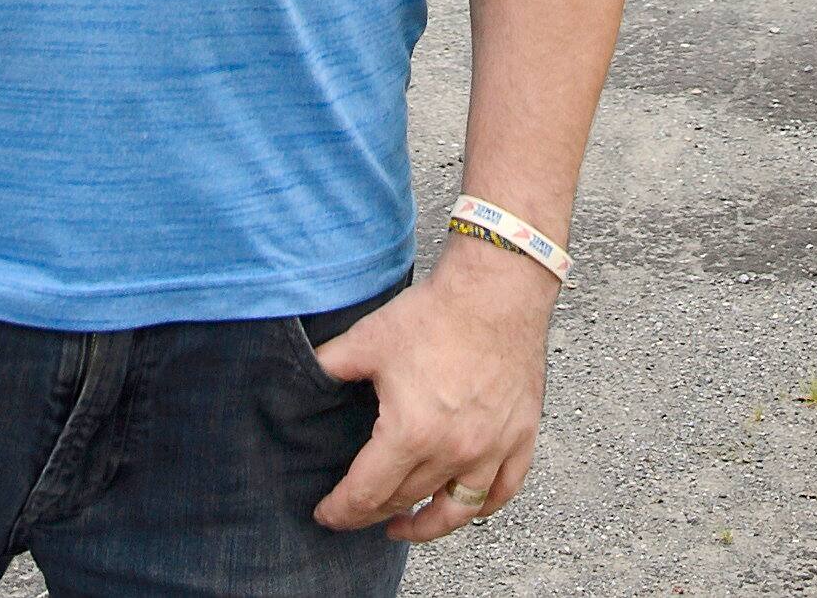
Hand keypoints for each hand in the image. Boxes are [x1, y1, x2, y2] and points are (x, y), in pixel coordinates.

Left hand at [309, 241, 556, 540]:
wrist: (497, 290)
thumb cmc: (434, 314)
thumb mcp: (367, 340)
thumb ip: (327, 367)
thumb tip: (296, 378)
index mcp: (410, 434)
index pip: (366, 494)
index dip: (341, 511)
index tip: (326, 515)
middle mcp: (453, 452)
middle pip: (405, 502)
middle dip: (373, 514)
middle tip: (355, 512)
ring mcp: (492, 449)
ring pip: (455, 510)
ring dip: (425, 526)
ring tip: (402, 527)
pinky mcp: (521, 437)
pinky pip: (501, 491)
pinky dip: (481, 507)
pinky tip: (461, 506)